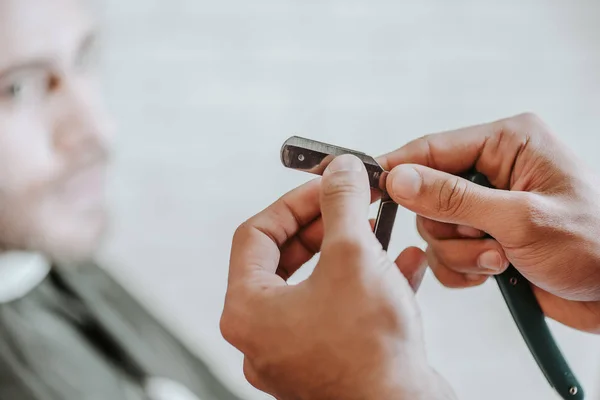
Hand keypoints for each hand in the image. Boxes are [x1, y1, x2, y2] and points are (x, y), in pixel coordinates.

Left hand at [221, 155, 454, 399]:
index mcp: (248, 310)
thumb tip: (340, 171)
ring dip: (351, 252)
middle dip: (326, 226)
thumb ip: (342, 204)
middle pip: (287, 259)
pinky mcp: (330, 362)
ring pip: (318, 284)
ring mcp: (296, 351)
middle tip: (354, 204)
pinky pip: (341, 310)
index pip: (257, 234)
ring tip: (380, 231)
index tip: (326, 185)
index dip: (294, 202)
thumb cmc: (370, 351)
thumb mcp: (354, 255)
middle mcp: (264, 334)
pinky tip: (403, 265)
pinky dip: (366, 284)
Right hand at [380, 112, 599, 333]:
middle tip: (486, 243)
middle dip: (451, 228)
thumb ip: (454, 198)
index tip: (366, 190)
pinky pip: (447, 252)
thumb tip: (398, 179)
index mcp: (508, 143)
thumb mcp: (521, 218)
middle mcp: (494, 169)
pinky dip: (463, 269)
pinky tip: (496, 273)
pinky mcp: (486, 235)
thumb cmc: (596, 246)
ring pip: (435, 227)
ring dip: (461, 253)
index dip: (398, 170)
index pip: (433, 148)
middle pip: (428, 194)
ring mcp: (489, 204)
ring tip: (500, 260)